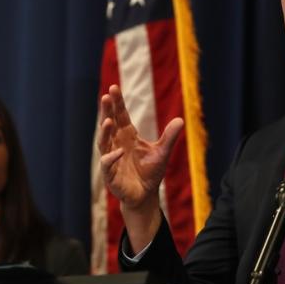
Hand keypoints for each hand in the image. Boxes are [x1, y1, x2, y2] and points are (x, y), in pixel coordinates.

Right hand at [98, 84, 183, 210]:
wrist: (145, 195)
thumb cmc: (150, 172)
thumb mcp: (162, 152)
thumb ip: (169, 137)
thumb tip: (181, 120)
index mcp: (127, 135)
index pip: (120, 115)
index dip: (117, 103)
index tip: (114, 88)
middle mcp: (116, 143)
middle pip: (109, 124)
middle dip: (107, 111)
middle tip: (106, 96)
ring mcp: (111, 158)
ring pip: (104, 142)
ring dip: (105, 131)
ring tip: (108, 120)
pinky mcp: (110, 174)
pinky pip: (108, 163)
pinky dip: (111, 157)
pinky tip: (118, 151)